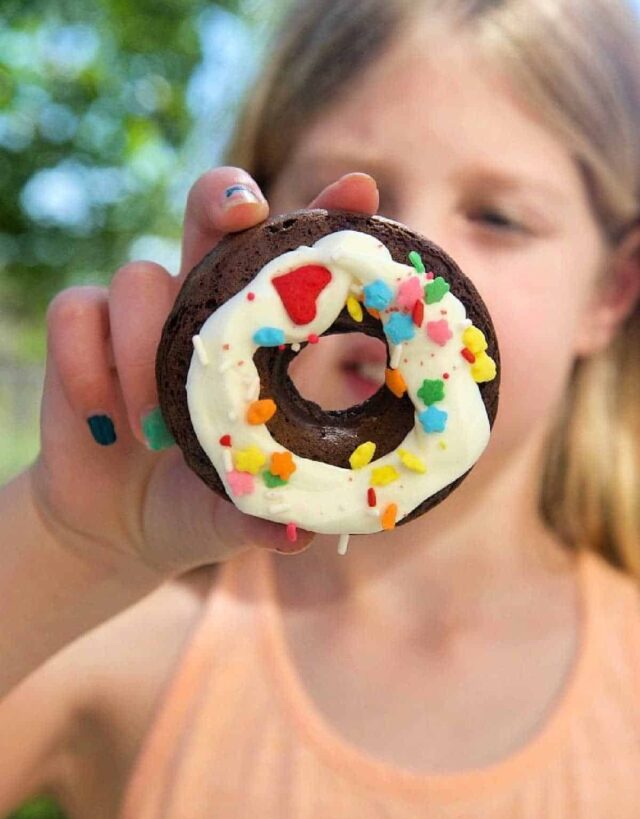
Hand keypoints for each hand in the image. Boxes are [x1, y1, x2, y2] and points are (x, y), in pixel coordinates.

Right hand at [30, 168, 378, 586]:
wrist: (114, 525)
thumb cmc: (195, 505)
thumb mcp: (234, 512)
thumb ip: (262, 516)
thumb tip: (298, 535)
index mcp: (258, 336)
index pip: (295, 262)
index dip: (326, 216)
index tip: (360, 189)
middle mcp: (203, 307)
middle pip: (214, 213)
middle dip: (225, 198)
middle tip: (239, 217)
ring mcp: (140, 314)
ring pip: (139, 275)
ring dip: (143, 347)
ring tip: (152, 428)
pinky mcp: (83, 331)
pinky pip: (77, 311)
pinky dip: (85, 364)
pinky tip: (104, 420)